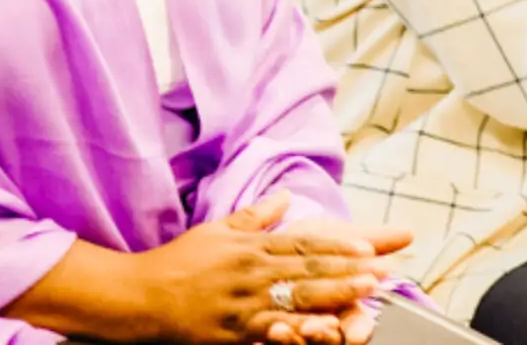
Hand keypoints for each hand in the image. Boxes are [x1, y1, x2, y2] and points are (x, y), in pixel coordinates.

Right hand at [132, 193, 391, 344]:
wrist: (142, 295)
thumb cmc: (179, 262)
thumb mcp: (215, 231)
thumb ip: (255, 216)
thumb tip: (285, 196)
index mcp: (248, 247)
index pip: (301, 244)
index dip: (337, 246)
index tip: (368, 247)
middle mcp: (251, 271)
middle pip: (308, 270)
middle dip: (349, 269)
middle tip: (384, 270)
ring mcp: (245, 302)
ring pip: (299, 298)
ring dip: (336, 294)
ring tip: (367, 292)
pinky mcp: (237, 330)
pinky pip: (276, 328)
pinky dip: (301, 328)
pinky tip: (324, 328)